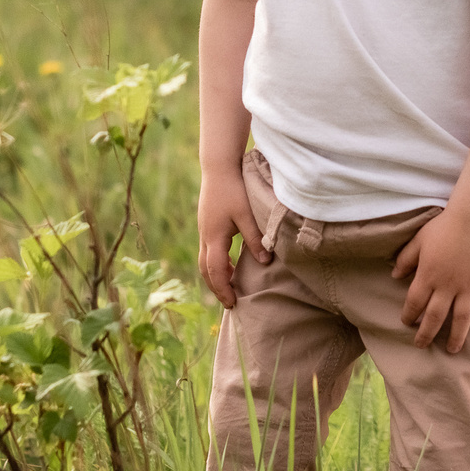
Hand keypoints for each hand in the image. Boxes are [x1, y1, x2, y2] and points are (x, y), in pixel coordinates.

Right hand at [197, 164, 260, 307]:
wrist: (219, 168)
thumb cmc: (234, 189)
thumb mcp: (248, 215)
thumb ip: (255, 239)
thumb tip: (265, 262)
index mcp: (214, 237)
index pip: (216, 271)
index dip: (223, 289)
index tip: (232, 303)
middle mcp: (205, 236)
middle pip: (205, 270)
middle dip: (216, 287)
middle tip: (229, 301)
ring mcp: (204, 230)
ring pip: (205, 260)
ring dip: (216, 275)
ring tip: (231, 285)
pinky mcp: (206, 224)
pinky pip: (208, 250)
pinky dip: (217, 262)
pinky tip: (229, 263)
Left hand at [391, 207, 469, 352]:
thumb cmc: (443, 227)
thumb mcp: (418, 240)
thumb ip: (406, 259)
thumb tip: (394, 276)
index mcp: (428, 276)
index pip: (415, 303)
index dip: (409, 315)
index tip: (407, 323)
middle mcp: (447, 286)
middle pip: (435, 316)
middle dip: (427, 334)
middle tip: (422, 345)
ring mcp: (469, 286)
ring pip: (462, 318)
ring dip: (456, 336)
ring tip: (452, 350)